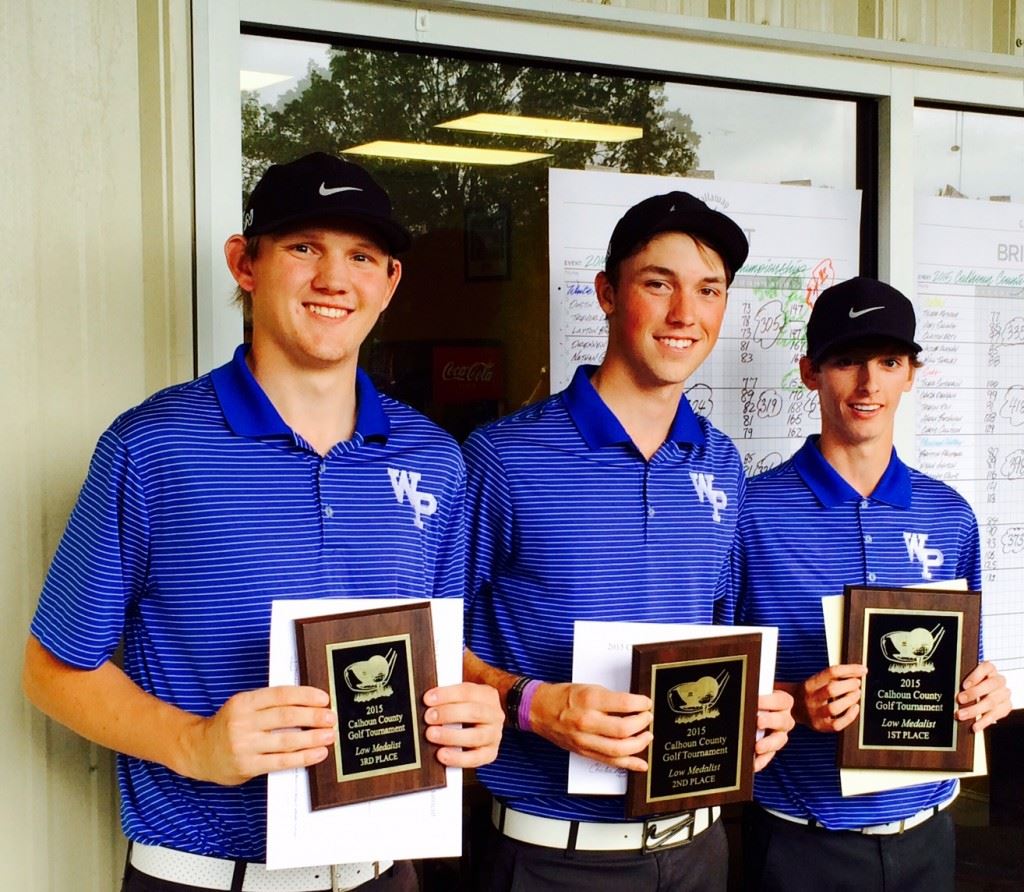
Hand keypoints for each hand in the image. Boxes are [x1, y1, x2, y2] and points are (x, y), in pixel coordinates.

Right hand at [183, 686, 335, 784]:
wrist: (199, 751)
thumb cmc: (228, 726)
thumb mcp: (243, 707)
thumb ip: (269, 704)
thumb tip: (307, 703)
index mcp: (244, 702)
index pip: (280, 695)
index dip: (305, 696)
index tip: (323, 698)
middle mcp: (243, 722)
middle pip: (286, 717)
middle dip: (313, 717)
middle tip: (331, 717)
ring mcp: (244, 745)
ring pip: (286, 741)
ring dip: (312, 738)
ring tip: (329, 736)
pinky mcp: (247, 766)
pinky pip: (281, 762)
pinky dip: (303, 757)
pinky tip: (317, 753)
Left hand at [423, 682, 502, 767]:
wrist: (482, 729)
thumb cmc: (466, 711)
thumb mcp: (461, 699)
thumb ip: (448, 699)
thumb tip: (427, 701)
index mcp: (487, 695)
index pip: (468, 691)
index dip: (447, 695)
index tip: (428, 699)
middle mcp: (494, 715)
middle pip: (473, 712)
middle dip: (448, 714)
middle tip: (428, 717)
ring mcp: (494, 735)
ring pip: (475, 736)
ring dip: (450, 736)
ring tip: (431, 734)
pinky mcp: (490, 754)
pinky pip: (475, 758)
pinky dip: (457, 758)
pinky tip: (442, 755)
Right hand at [529, 683, 652, 770]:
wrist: (539, 710)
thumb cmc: (563, 697)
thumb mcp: (588, 688)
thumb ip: (610, 699)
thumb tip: (633, 707)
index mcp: (589, 700)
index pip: (624, 704)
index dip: (641, 704)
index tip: (647, 703)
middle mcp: (587, 721)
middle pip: (624, 729)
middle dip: (642, 724)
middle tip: (647, 718)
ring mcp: (585, 740)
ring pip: (619, 749)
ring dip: (639, 744)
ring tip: (646, 736)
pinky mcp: (584, 752)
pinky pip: (610, 762)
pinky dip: (629, 764)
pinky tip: (641, 763)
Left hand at [753, 689, 794, 770]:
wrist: (768, 708)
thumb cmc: (760, 697)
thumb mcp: (760, 692)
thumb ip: (754, 692)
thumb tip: (738, 689)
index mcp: (783, 702)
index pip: (781, 700)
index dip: (770, 701)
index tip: (756, 700)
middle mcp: (784, 718)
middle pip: (783, 721)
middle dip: (770, 721)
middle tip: (759, 722)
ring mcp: (780, 734)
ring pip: (779, 740)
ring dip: (768, 744)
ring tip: (757, 747)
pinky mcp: (773, 748)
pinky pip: (769, 755)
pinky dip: (761, 761)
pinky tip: (753, 764)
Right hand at [784, 664, 866, 732]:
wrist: (793, 709)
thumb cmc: (809, 693)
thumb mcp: (815, 680)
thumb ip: (833, 677)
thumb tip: (857, 672)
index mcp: (809, 684)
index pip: (831, 672)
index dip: (850, 669)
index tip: (862, 669)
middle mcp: (811, 699)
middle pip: (832, 689)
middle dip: (849, 685)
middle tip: (857, 683)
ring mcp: (815, 714)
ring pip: (834, 707)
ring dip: (850, 699)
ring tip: (857, 694)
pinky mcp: (820, 726)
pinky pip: (837, 724)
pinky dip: (850, 716)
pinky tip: (855, 707)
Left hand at [958, 661, 1010, 731]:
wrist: (989, 692)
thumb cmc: (975, 683)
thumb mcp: (969, 679)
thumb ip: (962, 680)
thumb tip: (948, 688)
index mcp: (990, 669)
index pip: (986, 668)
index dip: (975, 676)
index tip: (964, 685)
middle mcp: (999, 680)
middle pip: (989, 685)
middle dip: (973, 693)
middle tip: (959, 700)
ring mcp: (1004, 693)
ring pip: (991, 701)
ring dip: (975, 710)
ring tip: (961, 715)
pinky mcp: (1006, 706)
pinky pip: (996, 715)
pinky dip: (983, 721)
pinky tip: (975, 726)